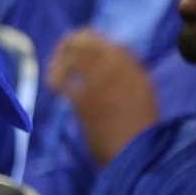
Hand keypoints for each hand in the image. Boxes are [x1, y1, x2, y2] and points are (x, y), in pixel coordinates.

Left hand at [45, 29, 159, 168]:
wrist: (139, 154)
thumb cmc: (141, 132)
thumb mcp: (143, 100)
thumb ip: (129, 81)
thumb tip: (109, 71)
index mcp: (138, 72)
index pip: (115, 45)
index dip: (95, 40)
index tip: (83, 42)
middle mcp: (121, 72)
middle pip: (91, 43)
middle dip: (72, 42)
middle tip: (62, 48)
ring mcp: (102, 84)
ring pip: (75, 58)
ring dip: (60, 59)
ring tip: (54, 67)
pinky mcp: (85, 101)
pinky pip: (65, 82)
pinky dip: (55, 80)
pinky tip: (52, 86)